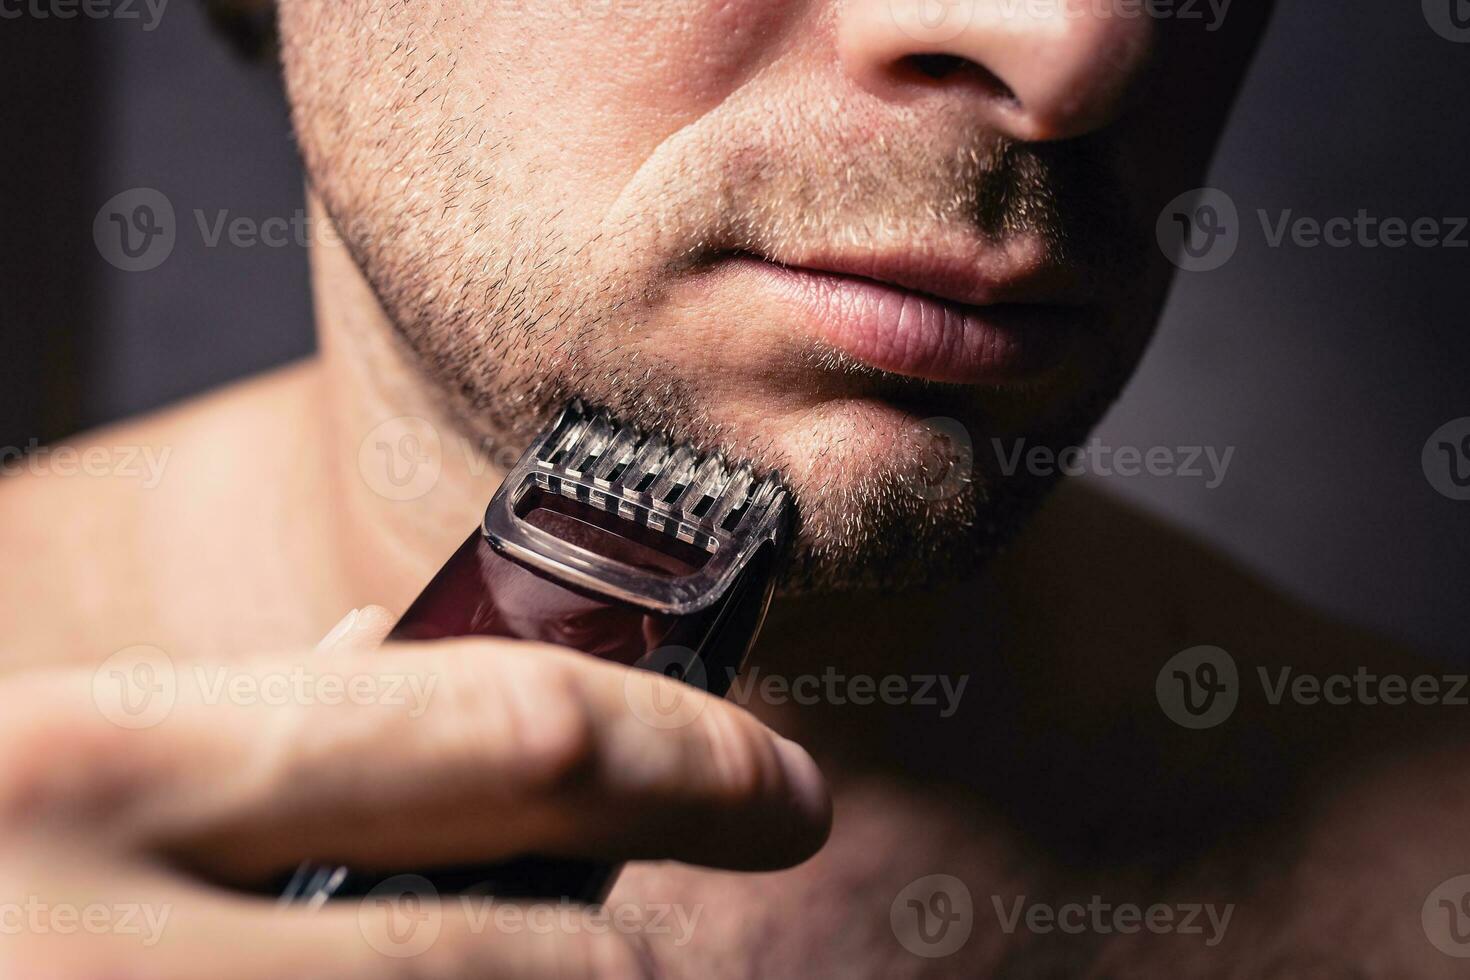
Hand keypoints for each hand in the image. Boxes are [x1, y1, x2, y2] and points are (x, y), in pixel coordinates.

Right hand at [0, 609, 830, 977]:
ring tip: (566, 974)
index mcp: (82, 767)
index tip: (782, 783)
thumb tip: (377, 668)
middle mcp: (101, 952)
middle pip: (538, 973)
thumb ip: (215, 739)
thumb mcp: (24, 764)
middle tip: (672, 947)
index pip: (505, 732)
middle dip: (641, 965)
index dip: (685, 753)